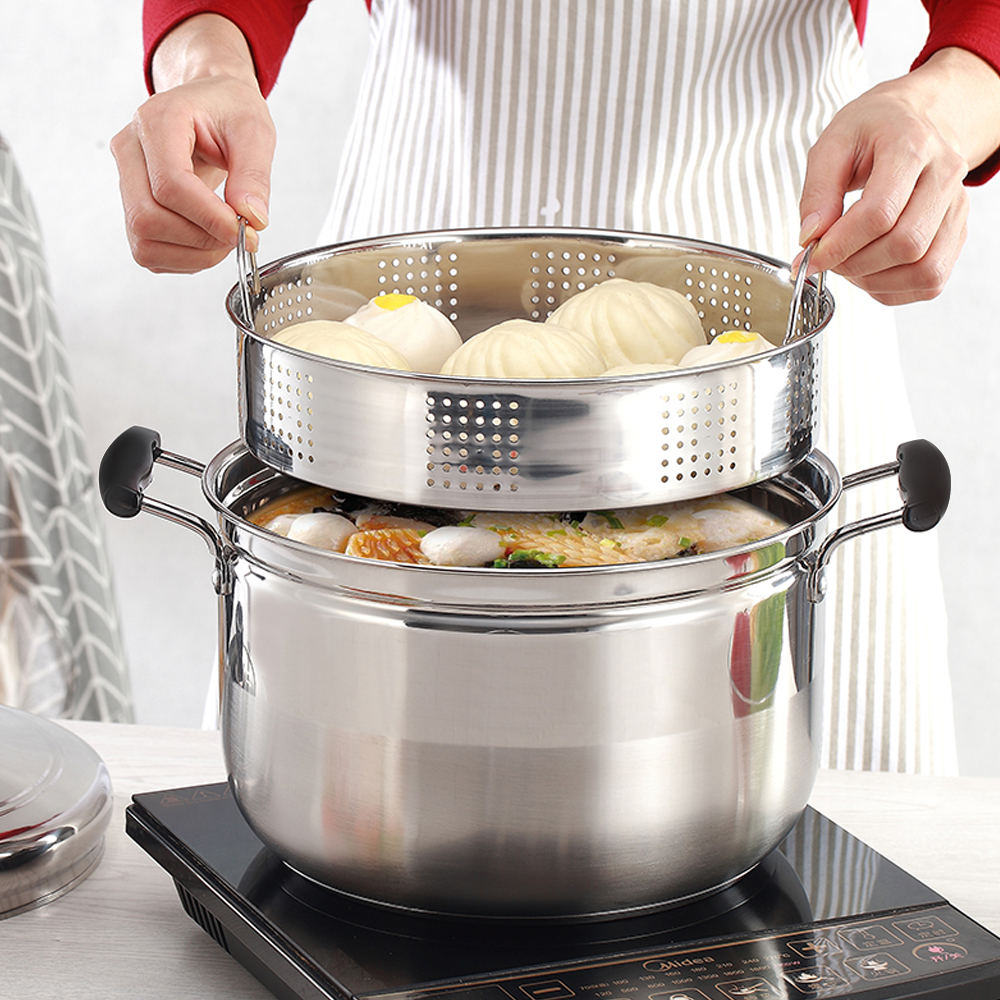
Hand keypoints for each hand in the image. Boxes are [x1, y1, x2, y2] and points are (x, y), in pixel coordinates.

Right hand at [110, 15, 274, 273]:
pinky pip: (148, 251)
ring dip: (193, 254)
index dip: (210, 217)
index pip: (170, 183)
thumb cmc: (228, 111)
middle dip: (201, 238)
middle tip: (238, 235)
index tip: (244, 228)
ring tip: (225, 239)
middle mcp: (130, 150)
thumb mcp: (254, 131)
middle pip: (148, 216)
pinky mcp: (132, 207)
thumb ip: (254, 175)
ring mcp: (125, 180)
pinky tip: (208, 243)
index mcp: (157, 121)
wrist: (209, 106)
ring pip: (143, 239)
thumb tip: (253, 219)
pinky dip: (184, 259)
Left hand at [798, 47, 999, 305]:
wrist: (915, 119)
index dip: (840, 245)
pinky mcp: (956, 232)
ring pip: (925, 268)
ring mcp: (956, 206)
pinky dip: (894, 289)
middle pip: (906, 243)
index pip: (880, 212)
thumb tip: (811, 237)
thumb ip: (817, 191)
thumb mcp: (833, 143)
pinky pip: (932, 280)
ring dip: (875, 280)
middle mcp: (944, 175)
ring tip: (848, 264)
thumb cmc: (872, 130)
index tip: (811, 257)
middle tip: (828, 259)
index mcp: (911, 145)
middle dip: (855, 264)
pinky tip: (870, 271)